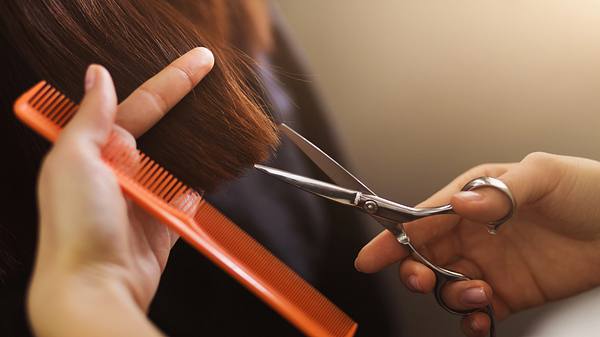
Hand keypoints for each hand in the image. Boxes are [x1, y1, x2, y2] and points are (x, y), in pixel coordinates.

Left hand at [28, 48, 213, 336]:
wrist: (95, 286)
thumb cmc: (76, 226)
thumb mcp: (73, 161)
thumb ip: (90, 118)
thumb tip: (98, 76)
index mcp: (97, 150)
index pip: (142, 105)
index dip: (173, 81)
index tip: (202, 61)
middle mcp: (120, 170)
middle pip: (163, 129)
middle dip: (188, 106)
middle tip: (216, 82)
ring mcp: (144, 197)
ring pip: (179, 160)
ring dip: (198, 146)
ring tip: (223, 123)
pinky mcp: (164, 222)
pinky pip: (188, 196)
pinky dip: (200, 186)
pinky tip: (216, 170)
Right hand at [355, 152, 599, 336]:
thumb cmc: (588, 190)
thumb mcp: (544, 176)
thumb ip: (499, 191)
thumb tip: (459, 203)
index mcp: (474, 198)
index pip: (423, 218)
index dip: (394, 238)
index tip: (372, 257)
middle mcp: (474, 232)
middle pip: (425, 256)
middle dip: (415, 271)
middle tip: (422, 278)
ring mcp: (490, 265)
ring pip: (447, 286)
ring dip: (452, 295)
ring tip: (480, 293)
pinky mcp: (508, 293)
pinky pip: (476, 312)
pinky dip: (470, 321)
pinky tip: (481, 319)